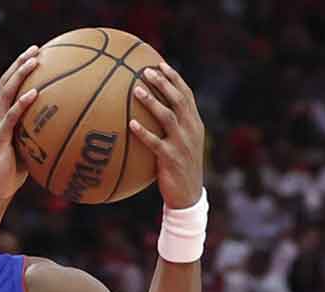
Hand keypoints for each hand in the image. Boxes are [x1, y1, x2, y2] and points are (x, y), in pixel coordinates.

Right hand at [0, 45, 40, 207]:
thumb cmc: (12, 174)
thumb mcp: (28, 148)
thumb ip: (38, 134)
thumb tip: (64, 127)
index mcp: (0, 117)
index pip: (8, 86)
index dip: (19, 68)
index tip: (35, 54)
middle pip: (6, 82)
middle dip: (20, 63)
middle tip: (36, 49)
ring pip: (6, 93)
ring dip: (20, 74)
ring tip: (34, 61)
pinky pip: (11, 117)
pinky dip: (22, 103)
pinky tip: (35, 93)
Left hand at [129, 62, 205, 208]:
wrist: (188, 194)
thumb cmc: (179, 167)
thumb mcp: (180, 143)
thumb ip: (170, 127)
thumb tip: (147, 112)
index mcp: (194, 123)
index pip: (186, 94)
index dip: (174, 78)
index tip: (160, 64)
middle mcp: (191, 129)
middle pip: (178, 99)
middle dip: (163, 83)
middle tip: (146, 70)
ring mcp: (182, 143)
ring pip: (168, 116)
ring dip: (152, 101)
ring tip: (137, 90)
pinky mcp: (170, 158)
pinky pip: (155, 142)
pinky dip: (143, 132)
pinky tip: (130, 125)